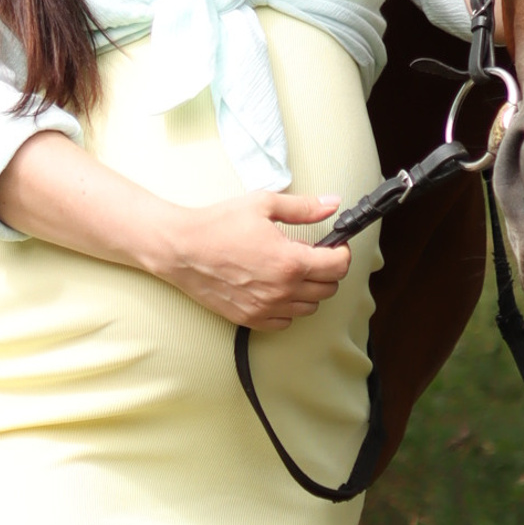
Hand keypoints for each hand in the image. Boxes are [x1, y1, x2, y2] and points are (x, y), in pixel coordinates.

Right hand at [157, 190, 351, 330]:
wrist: (181, 249)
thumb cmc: (218, 225)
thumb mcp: (264, 205)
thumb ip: (304, 207)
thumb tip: (333, 203)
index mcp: (290, 261)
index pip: (338, 266)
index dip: (342, 253)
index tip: (335, 246)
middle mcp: (282, 290)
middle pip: (328, 289)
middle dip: (326, 270)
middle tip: (311, 254)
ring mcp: (266, 307)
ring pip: (309, 307)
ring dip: (308, 290)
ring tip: (290, 270)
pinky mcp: (250, 318)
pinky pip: (285, 321)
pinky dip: (287, 307)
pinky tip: (275, 288)